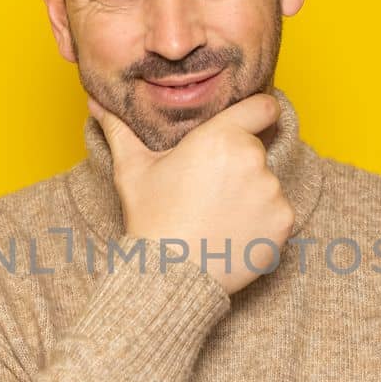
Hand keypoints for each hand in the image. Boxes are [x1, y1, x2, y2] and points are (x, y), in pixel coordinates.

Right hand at [87, 92, 293, 295]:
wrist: (171, 278)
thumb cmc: (151, 220)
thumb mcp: (131, 170)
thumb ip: (120, 130)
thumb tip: (96, 103)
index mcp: (221, 138)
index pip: (263, 107)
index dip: (257, 113)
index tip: (248, 125)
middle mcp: (253, 160)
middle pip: (257, 150)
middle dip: (239, 163)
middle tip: (209, 188)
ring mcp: (273, 193)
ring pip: (267, 184)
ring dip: (250, 194)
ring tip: (217, 216)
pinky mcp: (284, 224)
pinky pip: (278, 214)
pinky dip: (262, 222)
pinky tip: (232, 234)